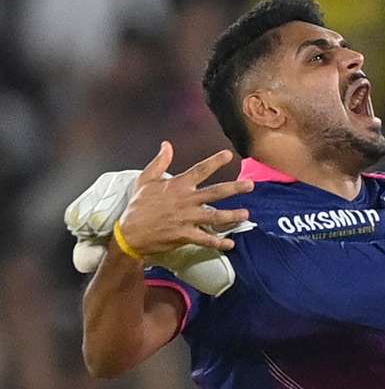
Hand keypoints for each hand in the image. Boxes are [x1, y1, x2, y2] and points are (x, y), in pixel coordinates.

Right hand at [117, 142, 253, 256]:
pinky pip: (205, 239)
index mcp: (178, 185)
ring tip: (246, 214)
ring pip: (215, 216)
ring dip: (232, 215)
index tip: (229, 155)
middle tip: (251, 185)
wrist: (129, 233)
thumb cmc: (138, 206)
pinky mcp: (185, 235)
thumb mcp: (145, 180)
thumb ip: (159, 162)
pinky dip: (218, 243)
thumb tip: (166, 144)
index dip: (215, 161)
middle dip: (235, 188)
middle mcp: (186, 200)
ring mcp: (187, 218)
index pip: (200, 170)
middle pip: (215, 192)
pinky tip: (230, 244)